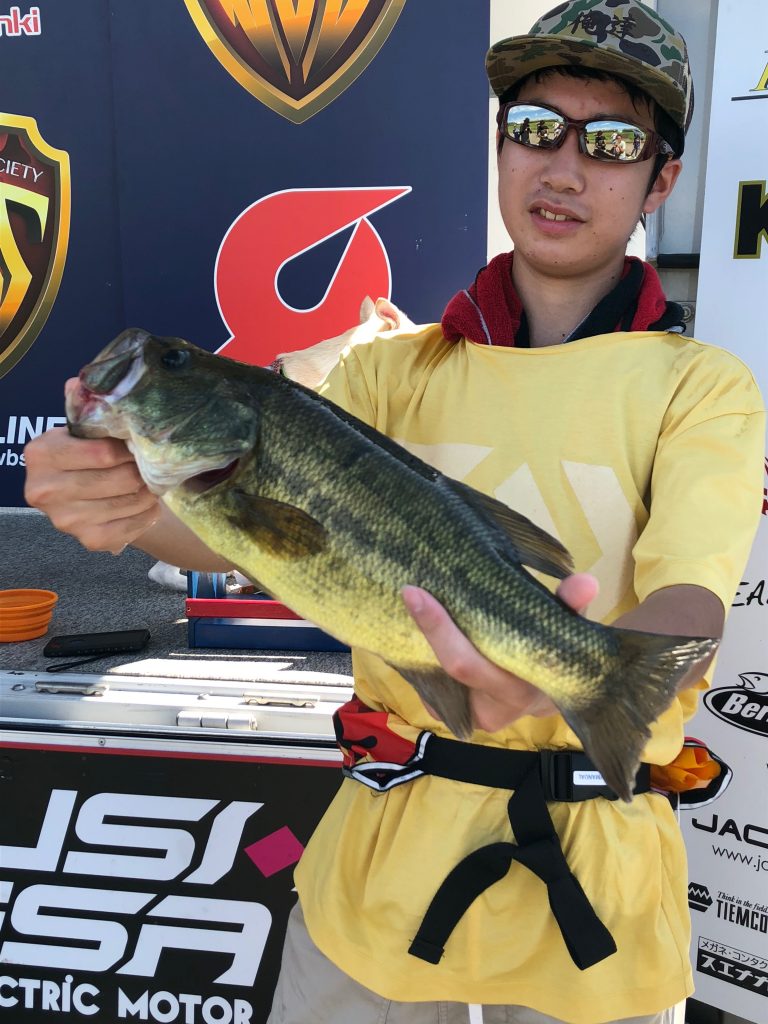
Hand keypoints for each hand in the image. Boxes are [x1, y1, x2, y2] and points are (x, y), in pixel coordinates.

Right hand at [24, 380, 159, 553]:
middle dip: (142, 470)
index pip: (102, 452)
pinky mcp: (88, 540)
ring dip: (149, 492)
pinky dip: (147, 513)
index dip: (129, 448)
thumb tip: (80, 382)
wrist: (83, 499)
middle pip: (119, 478)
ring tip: (152, 482)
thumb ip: (83, 408)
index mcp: (41, 454)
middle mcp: (45, 491)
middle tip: (152, 464)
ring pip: (129, 501)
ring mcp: (65, 520)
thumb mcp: (80, 430)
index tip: (139, 443)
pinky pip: (132, 525)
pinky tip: (148, 504)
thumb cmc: (84, 457)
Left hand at [401, 573, 598, 732]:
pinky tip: (414, 625)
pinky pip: (426, 682)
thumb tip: (585, 582)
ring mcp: (465, 714)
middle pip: (443, 670)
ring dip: (417, 643)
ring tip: (411, 603)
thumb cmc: (555, 654)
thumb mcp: (566, 628)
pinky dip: (420, 654)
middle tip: (409, 590)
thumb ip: (571, 605)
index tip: (415, 593)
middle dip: (425, 631)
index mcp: (517, 692)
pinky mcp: (450, 712)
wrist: (551, 693)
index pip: (466, 665)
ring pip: (429, 678)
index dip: (439, 630)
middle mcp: (488, 711)